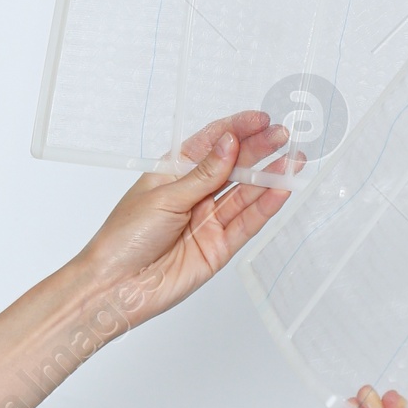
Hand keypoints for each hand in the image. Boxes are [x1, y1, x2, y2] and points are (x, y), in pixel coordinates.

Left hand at [72, 111, 297, 330]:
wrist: (114, 287)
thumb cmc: (124, 238)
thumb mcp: (164, 197)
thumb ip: (204, 174)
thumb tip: (230, 143)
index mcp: (174, 174)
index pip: (211, 144)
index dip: (236, 130)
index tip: (261, 119)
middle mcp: (195, 194)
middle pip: (233, 167)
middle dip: (259, 150)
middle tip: (283, 137)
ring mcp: (209, 221)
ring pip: (245, 194)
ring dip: (269, 177)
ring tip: (293, 160)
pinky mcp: (220, 247)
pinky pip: (247, 223)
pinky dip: (265, 207)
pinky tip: (280, 190)